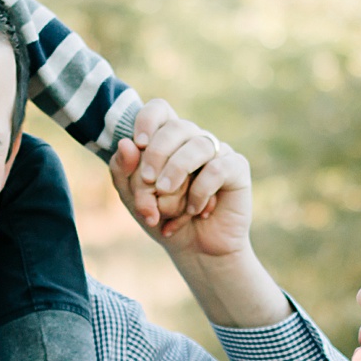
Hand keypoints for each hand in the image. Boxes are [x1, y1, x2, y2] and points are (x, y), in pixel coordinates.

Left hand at [111, 101, 249, 257]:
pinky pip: (217, 168)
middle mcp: (193, 140)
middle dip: (157, 154)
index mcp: (167, 140)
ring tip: (166, 199)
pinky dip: (200, 191)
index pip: (159, 109)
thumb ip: (123, 172)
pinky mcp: (236, 168)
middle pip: (176, 126)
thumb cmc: (164, 219)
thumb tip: (126, 144)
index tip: (139, 144)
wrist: (196, 251)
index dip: (147, 120)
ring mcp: (217, 152)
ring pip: (198, 145)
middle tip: (149, 182)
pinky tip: (194, 211)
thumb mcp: (134, 199)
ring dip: (177, 172)